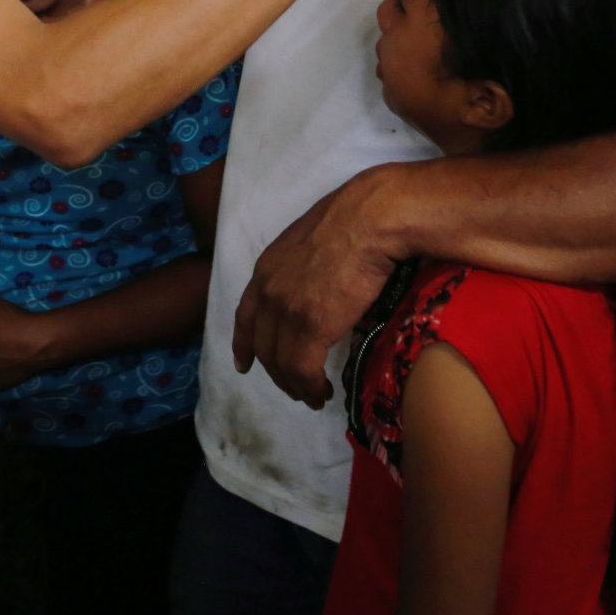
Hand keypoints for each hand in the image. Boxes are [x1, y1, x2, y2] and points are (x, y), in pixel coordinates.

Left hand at [231, 168, 402, 408]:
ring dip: (296, 386)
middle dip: (277, 374)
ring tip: (314, 396)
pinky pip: (302, 370)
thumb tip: (322, 287)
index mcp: (267, 268)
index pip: (245, 315)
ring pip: (281, 363)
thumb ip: (306, 268)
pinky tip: (323, 391)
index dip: (243, 344)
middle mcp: (268, 290)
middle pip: (263, 346)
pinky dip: (311, 387)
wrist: (371, 218)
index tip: (244, 365)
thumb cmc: (356, 219)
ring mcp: (286, 309)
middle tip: (296, 388)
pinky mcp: (310, 326)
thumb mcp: (314, 241)